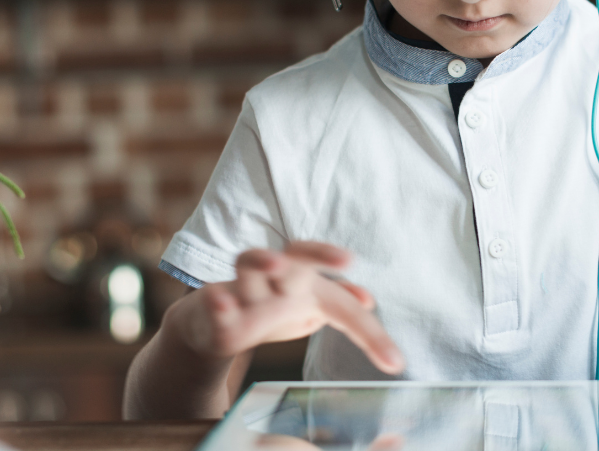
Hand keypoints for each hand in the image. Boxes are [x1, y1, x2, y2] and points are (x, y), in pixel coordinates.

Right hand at [167, 241, 404, 373]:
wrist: (210, 324)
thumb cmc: (266, 310)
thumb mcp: (305, 310)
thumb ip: (338, 307)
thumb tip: (368, 298)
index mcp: (304, 285)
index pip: (341, 298)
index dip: (370, 330)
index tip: (388, 344)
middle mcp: (276, 279)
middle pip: (297, 256)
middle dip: (318, 254)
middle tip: (346, 260)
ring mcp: (242, 288)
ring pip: (249, 263)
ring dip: (263, 261)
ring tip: (276, 265)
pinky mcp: (210, 305)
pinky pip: (213, 298)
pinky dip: (218, 301)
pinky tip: (223, 303)